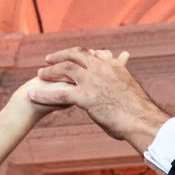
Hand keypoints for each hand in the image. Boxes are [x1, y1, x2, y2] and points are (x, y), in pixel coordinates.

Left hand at [30, 48, 167, 151]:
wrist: (142, 120)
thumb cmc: (140, 112)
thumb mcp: (131, 92)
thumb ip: (122, 85)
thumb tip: (122, 91)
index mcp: (113, 66)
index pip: (94, 54)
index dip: (81, 54)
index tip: (73, 56)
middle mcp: (101, 68)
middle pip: (76, 55)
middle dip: (61, 56)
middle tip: (49, 59)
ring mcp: (92, 81)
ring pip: (65, 70)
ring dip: (50, 71)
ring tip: (39, 74)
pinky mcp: (85, 96)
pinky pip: (59, 94)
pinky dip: (44, 94)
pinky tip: (32, 95)